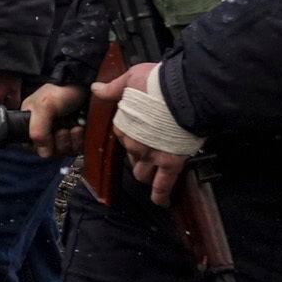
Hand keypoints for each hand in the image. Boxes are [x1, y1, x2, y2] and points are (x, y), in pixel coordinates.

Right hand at [22, 82, 87, 157]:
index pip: (31, 145)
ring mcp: (62, 134)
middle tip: (62, 129)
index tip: (48, 138)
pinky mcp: (77, 137)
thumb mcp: (44, 107)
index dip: (40, 146)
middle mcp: (46, 130)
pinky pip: (77, 149)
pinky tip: (79, 129)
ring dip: (70, 140)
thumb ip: (37, 130)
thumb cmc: (62, 92)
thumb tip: (43, 153)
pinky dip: (79, 141)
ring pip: (64, 151)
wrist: (85, 85)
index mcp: (31, 122)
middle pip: (50, 151)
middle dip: (58, 142)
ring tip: (73, 126)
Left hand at [89, 62, 190, 205]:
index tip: (140, 129)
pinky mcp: (171, 162)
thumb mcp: (131, 79)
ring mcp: (152, 155)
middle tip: (150, 147)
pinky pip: (164, 184)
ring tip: (150, 174)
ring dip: (145, 172)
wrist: (185, 91)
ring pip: (143, 171)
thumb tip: (96, 89)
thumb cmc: (158, 82)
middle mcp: (134, 143)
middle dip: (138, 153)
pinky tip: (161, 202)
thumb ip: (114, 88)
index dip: (131, 132)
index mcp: (123, 125)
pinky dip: (161, 195)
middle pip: (132, 154)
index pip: (122, 134)